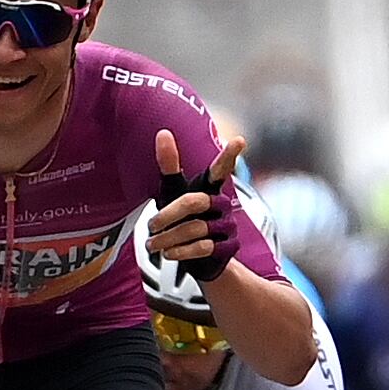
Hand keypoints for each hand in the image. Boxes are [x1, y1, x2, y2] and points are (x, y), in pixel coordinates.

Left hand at [150, 127, 245, 277]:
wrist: (200, 257)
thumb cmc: (184, 216)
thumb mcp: (173, 191)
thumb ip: (169, 164)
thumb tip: (163, 132)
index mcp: (210, 187)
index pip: (221, 169)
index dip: (229, 155)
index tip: (239, 140)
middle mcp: (222, 203)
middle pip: (192, 202)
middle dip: (167, 215)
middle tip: (150, 227)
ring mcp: (227, 225)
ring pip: (194, 229)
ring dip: (167, 238)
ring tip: (152, 244)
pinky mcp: (227, 246)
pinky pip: (201, 247)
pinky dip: (180, 251)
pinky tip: (169, 253)